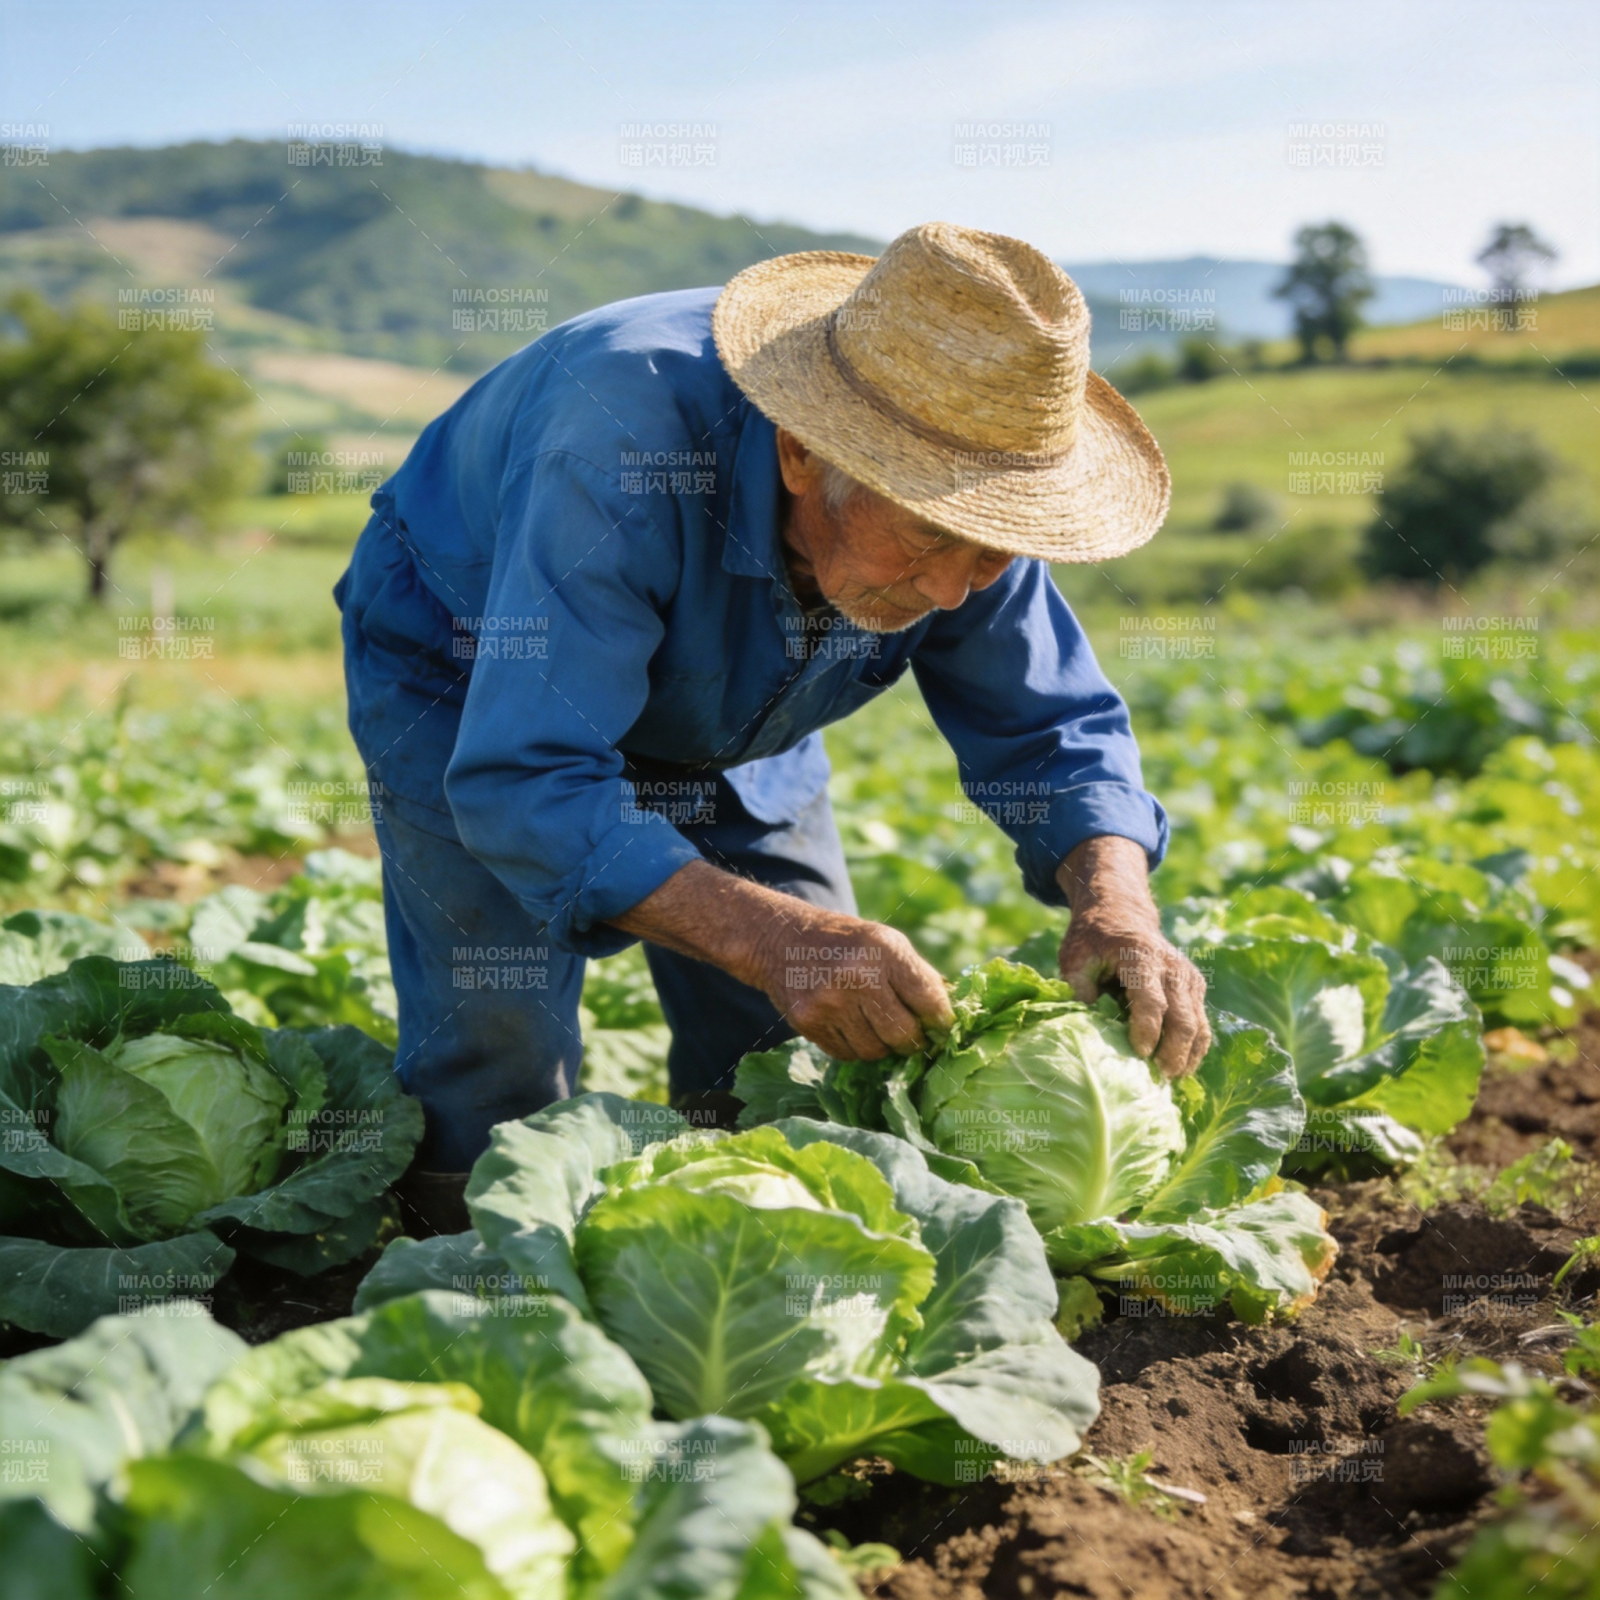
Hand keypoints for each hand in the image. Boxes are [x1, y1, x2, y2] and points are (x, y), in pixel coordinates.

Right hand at [747, 908, 954, 1060]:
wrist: (782, 938)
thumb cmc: (847, 942)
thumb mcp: (886, 942)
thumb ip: (918, 977)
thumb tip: (950, 1021)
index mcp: (884, 948)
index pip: (928, 999)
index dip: (941, 1020)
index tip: (942, 1027)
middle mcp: (856, 974)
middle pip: (903, 1034)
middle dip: (912, 1040)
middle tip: (911, 1035)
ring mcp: (829, 1001)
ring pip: (874, 1051)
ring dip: (881, 1045)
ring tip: (874, 1024)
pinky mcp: (808, 1022)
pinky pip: (847, 1054)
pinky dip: (854, 1046)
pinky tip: (848, 1023)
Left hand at [1055, 836, 1210, 1077]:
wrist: (1122, 915)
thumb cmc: (1092, 940)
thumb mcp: (1074, 956)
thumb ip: (1078, 987)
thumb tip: (1087, 1024)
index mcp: (1141, 956)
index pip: (1151, 1000)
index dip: (1148, 1030)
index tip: (1140, 1054)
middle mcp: (1172, 967)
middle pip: (1183, 1018)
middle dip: (1174, 1052)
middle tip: (1159, 1078)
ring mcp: (1188, 977)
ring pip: (1199, 1024)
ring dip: (1188, 1056)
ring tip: (1170, 1080)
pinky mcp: (1194, 988)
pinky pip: (1201, 1023)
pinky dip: (1193, 1048)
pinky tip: (1179, 1068)